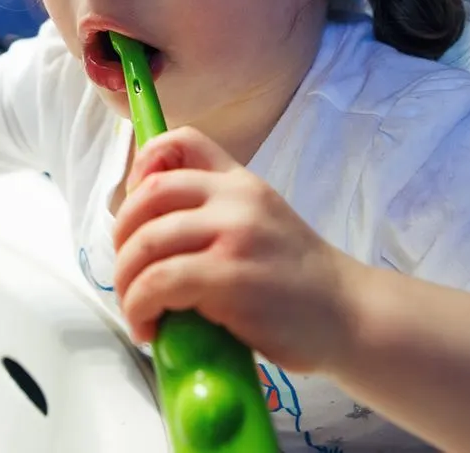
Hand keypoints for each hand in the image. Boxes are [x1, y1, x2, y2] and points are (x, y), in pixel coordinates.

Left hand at [113, 127, 363, 372]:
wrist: (349, 315)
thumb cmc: (298, 279)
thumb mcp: (262, 221)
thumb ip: (217, 212)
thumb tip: (149, 227)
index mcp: (241, 181)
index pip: (183, 141)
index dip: (143, 163)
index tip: (133, 203)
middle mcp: (235, 199)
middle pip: (149, 194)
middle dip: (121, 234)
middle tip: (127, 270)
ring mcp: (233, 235)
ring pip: (146, 242)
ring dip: (126, 280)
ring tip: (136, 309)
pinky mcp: (229, 278)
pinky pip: (159, 282)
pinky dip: (140, 307)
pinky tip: (150, 328)